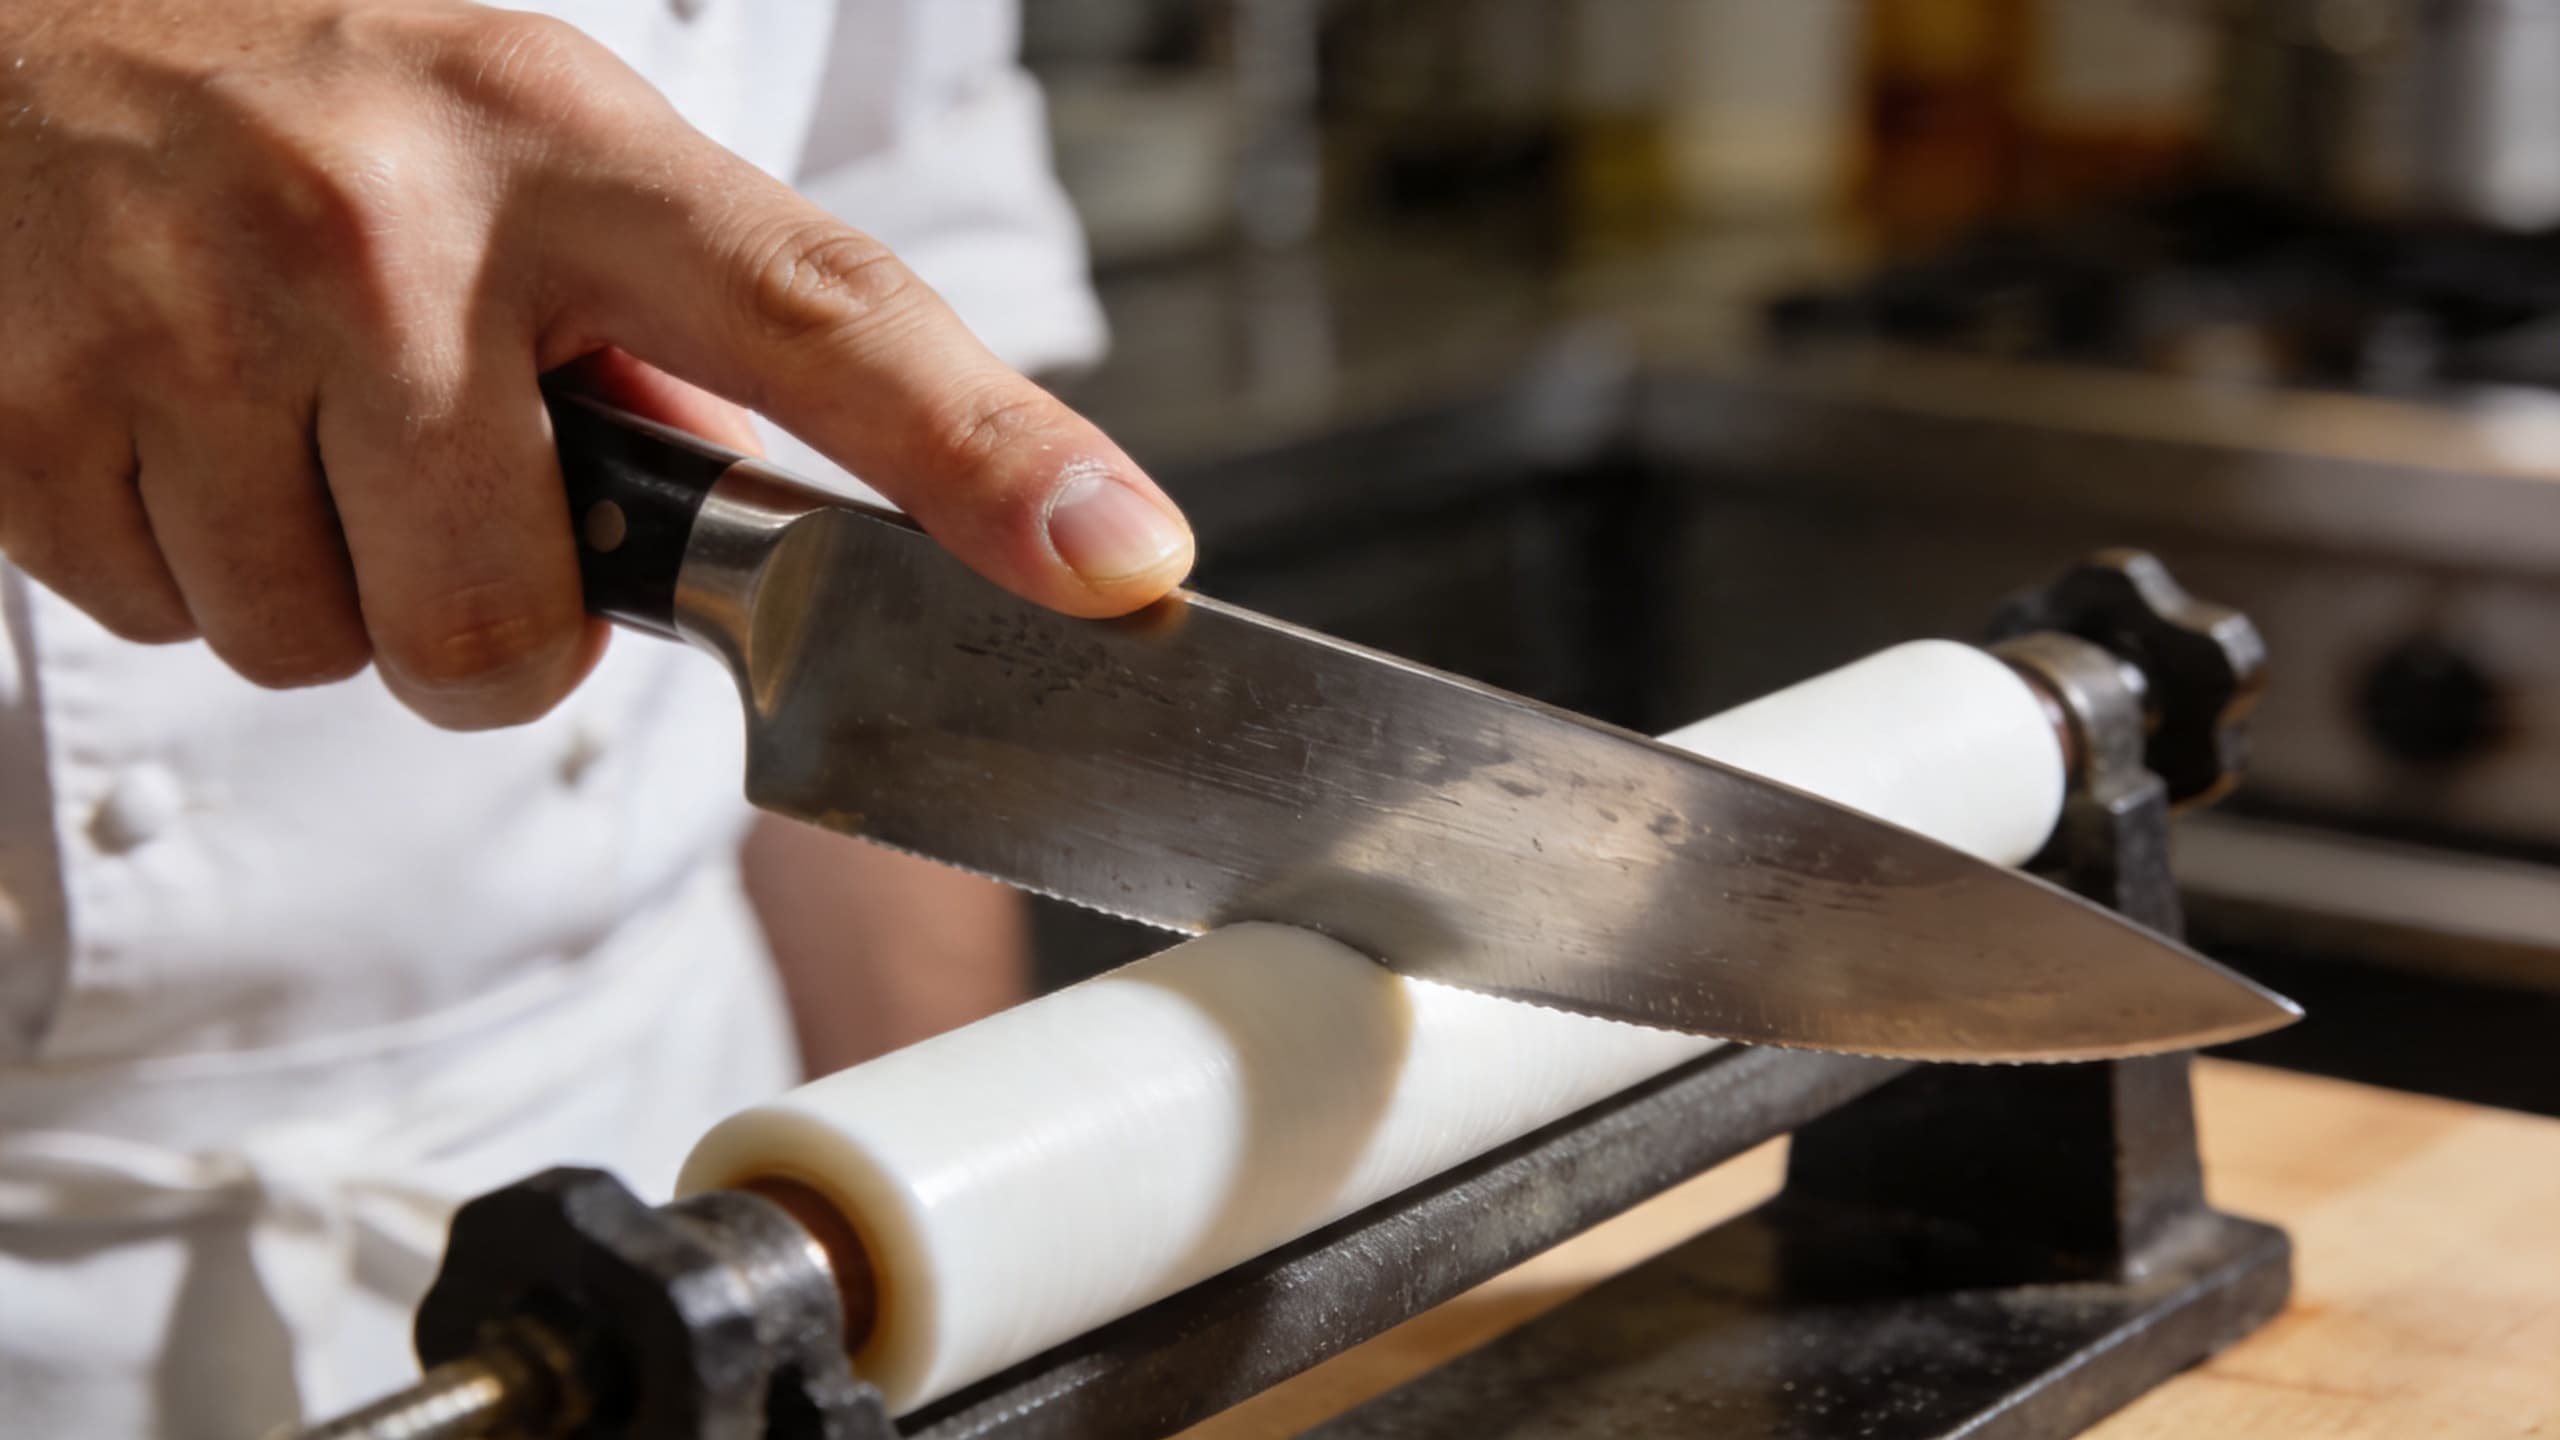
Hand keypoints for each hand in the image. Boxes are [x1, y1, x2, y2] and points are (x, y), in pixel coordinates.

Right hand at [0, 1, 1193, 728]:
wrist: (20, 8)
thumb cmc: (317, 91)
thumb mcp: (527, 145)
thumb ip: (670, 323)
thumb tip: (784, 512)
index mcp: (565, 148)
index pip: (827, 320)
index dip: (992, 460)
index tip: (1122, 564)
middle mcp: (387, 229)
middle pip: (512, 629)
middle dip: (489, 619)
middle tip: (432, 479)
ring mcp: (193, 319)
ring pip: (331, 648)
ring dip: (324, 581)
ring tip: (282, 406)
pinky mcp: (28, 408)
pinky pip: (171, 616)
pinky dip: (181, 555)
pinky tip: (173, 412)